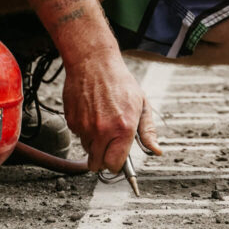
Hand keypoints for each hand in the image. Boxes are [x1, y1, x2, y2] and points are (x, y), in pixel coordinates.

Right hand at [62, 52, 159, 172]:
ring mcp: (85, 127)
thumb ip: (148, 131)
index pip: (114, 165)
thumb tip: (156, 151)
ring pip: (87, 151)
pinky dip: (85, 131)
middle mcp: (102, 131)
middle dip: (104, 159)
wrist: (94, 63)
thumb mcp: (142, 104)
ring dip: (95, 144)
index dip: (117, 165)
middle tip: (110, 145)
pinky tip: (92, 114)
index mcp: (123, 128)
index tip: (119, 161)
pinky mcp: (71, 121)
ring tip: (103, 122)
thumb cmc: (120, 82)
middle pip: (97, 164)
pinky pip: (78, 137)